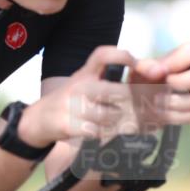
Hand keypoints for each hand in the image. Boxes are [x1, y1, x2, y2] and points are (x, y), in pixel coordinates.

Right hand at [19, 46, 136, 144]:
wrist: (40, 118)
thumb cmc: (72, 99)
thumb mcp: (87, 81)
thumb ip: (112, 79)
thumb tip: (149, 81)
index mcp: (85, 72)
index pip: (103, 55)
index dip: (122, 56)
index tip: (136, 66)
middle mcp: (79, 85)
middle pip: (116, 91)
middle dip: (133, 102)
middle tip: (144, 109)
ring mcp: (72, 105)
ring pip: (110, 116)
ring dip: (121, 122)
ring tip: (124, 124)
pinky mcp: (68, 125)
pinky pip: (98, 132)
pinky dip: (108, 135)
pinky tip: (110, 134)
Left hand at [129, 43, 189, 128]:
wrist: (139, 104)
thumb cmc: (143, 80)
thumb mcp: (139, 70)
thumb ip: (146, 66)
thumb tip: (158, 71)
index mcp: (185, 58)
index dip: (178, 60)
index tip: (160, 70)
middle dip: (183, 81)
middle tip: (166, 84)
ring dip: (171, 102)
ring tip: (155, 100)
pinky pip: (188, 115)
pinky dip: (171, 115)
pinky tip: (160, 111)